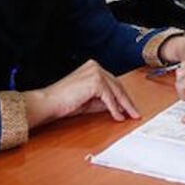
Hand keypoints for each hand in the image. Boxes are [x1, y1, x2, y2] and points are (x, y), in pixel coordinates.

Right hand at [25, 59, 139, 128]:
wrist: (49, 102)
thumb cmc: (64, 101)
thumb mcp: (89, 101)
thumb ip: (103, 101)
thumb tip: (119, 107)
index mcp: (93, 67)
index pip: (113, 82)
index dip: (122, 96)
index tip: (129, 106)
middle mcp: (95, 67)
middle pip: (117, 86)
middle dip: (127, 101)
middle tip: (135, 112)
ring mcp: (96, 73)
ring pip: (116, 91)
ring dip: (124, 105)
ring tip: (131, 116)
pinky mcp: (95, 82)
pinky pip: (109, 98)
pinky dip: (115, 109)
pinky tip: (118, 117)